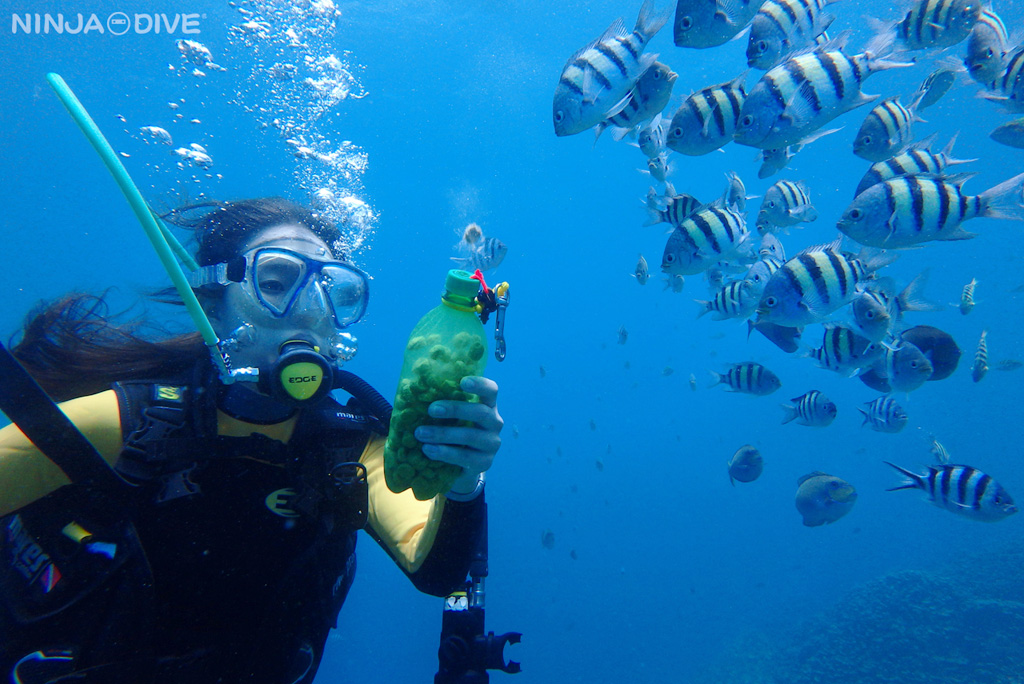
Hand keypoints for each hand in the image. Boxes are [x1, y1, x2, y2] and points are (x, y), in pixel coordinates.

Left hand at [413, 376, 501, 494]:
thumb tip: (409, 388)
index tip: (462, 382)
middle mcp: (494, 423)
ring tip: (420, 433)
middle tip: (431, 409)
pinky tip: (428, 449)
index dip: (480, 385)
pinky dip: (444, 453)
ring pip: (470, 436)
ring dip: (442, 434)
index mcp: (488, 405)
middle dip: (455, 409)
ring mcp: (491, 444)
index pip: (491, 391)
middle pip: (480, 413)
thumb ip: (441, 405)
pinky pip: (464, 457)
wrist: (461, 466)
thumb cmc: (453, 433)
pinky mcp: (484, 463)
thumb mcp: (450, 418)